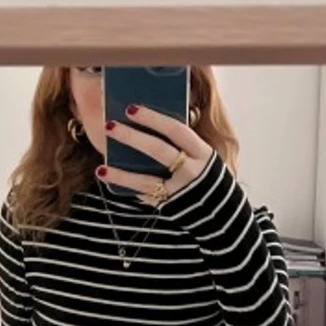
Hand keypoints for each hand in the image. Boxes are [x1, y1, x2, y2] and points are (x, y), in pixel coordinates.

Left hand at [98, 104, 214, 207]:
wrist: (224, 216)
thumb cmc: (208, 179)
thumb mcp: (203, 158)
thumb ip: (183, 145)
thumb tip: (150, 125)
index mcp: (202, 152)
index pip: (176, 130)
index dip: (154, 118)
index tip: (131, 108)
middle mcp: (193, 171)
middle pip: (158, 150)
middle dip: (132, 137)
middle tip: (110, 126)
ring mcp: (180, 191)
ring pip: (146, 181)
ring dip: (121, 175)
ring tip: (101, 169)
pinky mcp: (170, 207)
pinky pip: (146, 196)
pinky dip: (131, 189)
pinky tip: (114, 183)